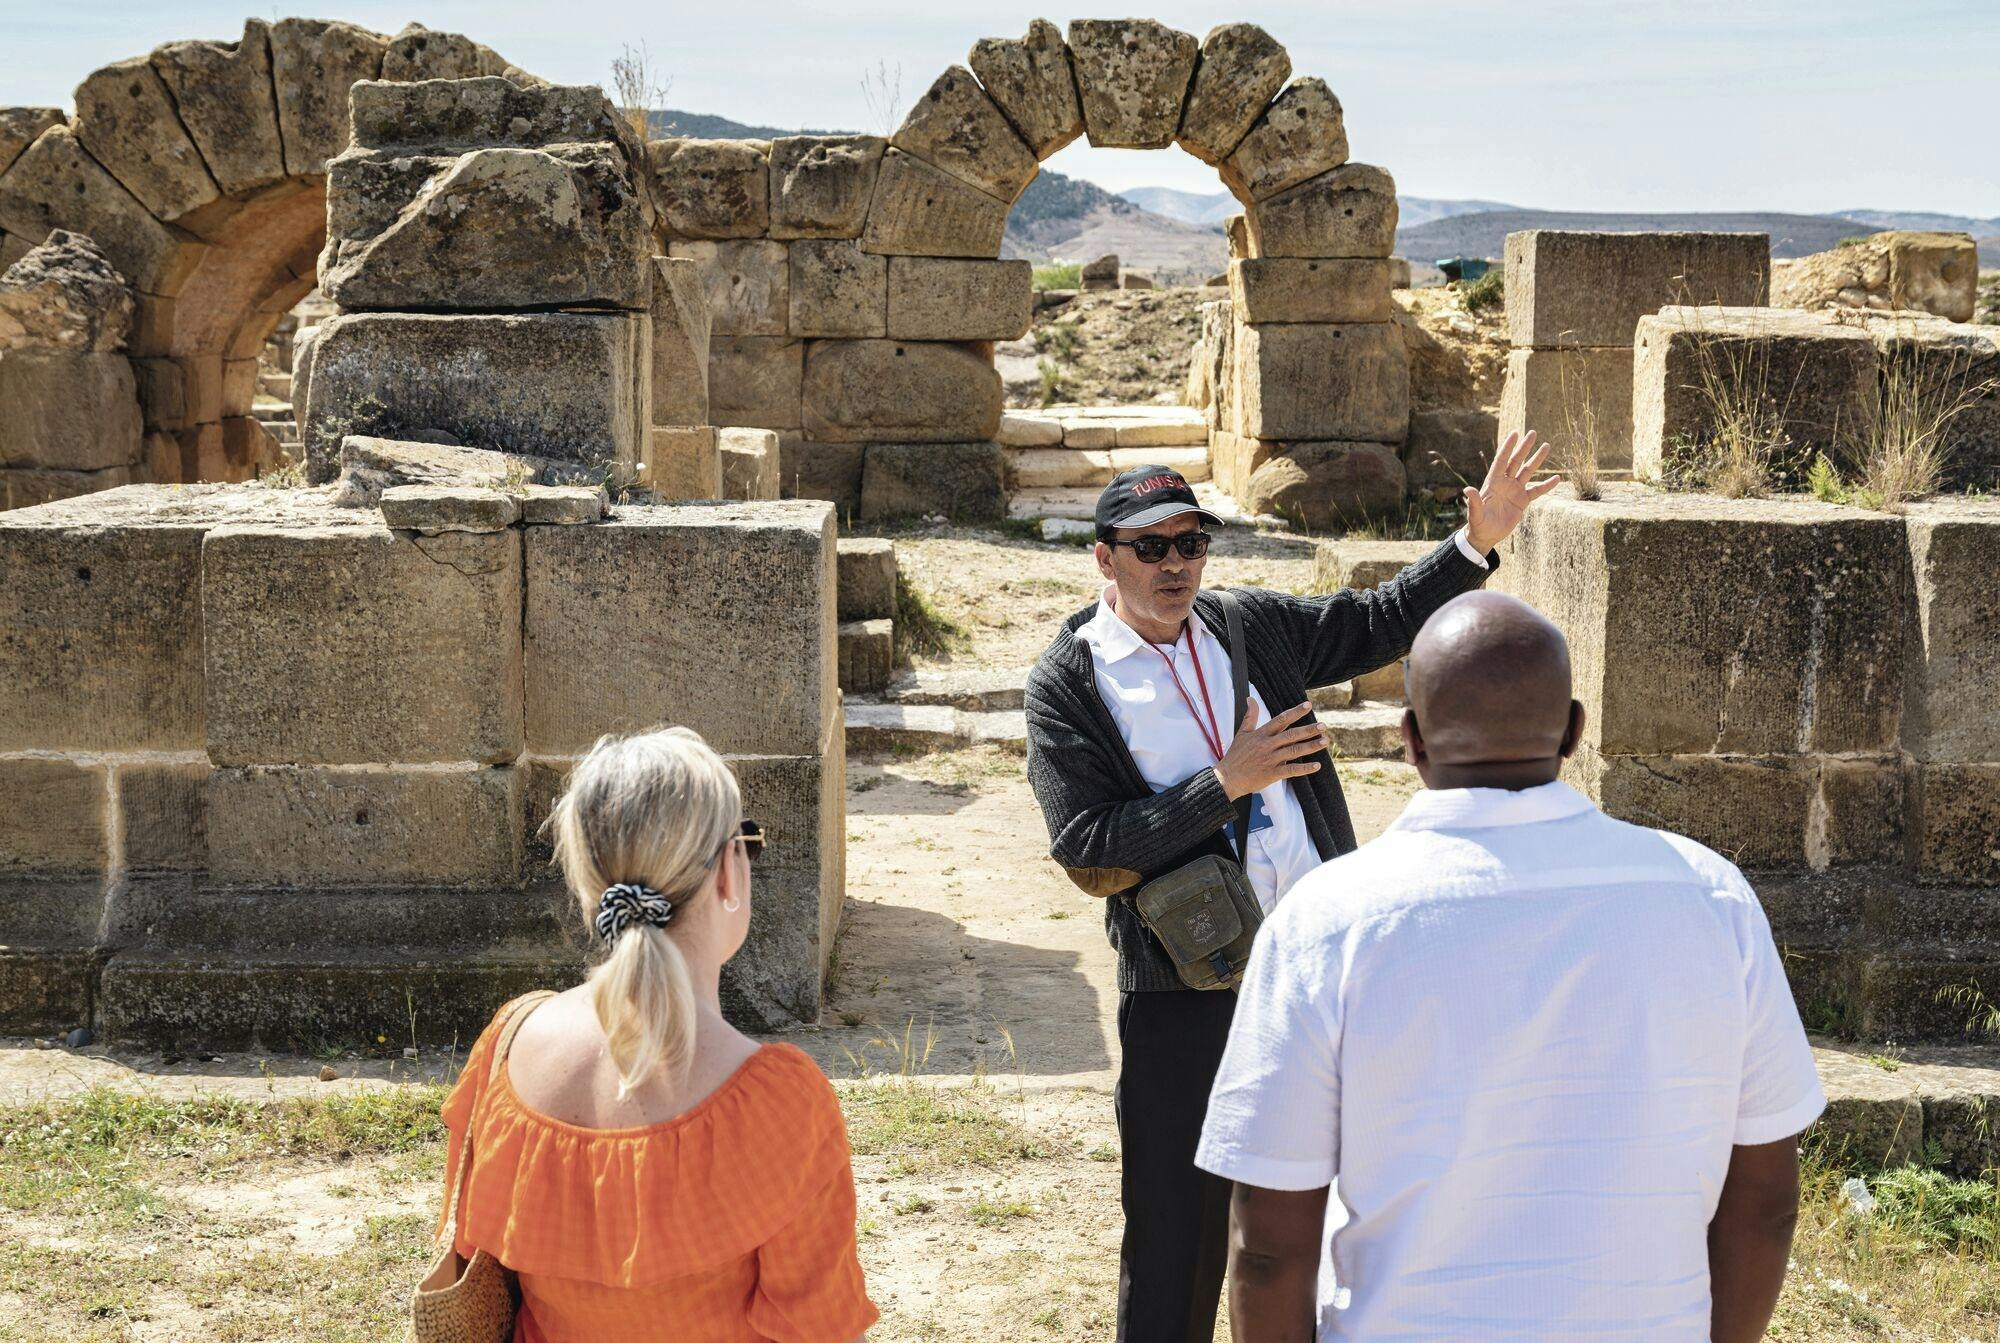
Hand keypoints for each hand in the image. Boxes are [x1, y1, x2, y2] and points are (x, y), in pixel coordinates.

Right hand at [1214, 701, 1323, 799]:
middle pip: (1291, 735)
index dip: (1295, 712)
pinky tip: (1317, 765)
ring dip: (1311, 746)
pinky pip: (1291, 770)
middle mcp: (1267, 745)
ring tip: (1325, 741)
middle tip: (1323, 726)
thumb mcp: (1241, 733)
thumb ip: (1249, 716)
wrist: (1228, 777)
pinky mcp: (1272, 774)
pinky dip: (1304, 768)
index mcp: (1261, 734)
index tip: (1308, 705)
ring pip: (1294, 751)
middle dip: (1308, 730)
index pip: (1280, 720)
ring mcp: (1270, 760)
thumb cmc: (1235, 755)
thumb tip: (1250, 698)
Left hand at [1463, 430, 1562, 554]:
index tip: (1515, 433)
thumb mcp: (1475, 514)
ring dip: (1537, 460)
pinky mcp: (1522, 501)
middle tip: (1533, 433)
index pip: (1501, 461)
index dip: (1507, 447)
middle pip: (1516, 461)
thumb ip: (1474, 502)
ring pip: (1528, 471)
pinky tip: (1557, 478)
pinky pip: (1537, 491)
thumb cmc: (1478, 524)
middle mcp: (1505, 483)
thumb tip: (1467, 490)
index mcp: (1493, 483)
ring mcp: (1515, 491)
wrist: (1486, 536)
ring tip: (1547, 446)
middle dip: (1524, 447)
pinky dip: (1546, 485)